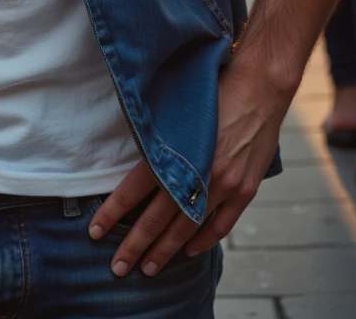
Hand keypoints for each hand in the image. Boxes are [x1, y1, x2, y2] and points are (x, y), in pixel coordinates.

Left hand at [88, 51, 289, 277]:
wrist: (260, 85)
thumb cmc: (213, 88)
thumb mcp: (176, 106)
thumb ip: (157, 136)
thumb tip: (128, 159)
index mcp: (176, 150)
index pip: (134, 189)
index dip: (113, 212)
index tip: (94, 231)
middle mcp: (199, 172)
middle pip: (158, 217)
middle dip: (134, 245)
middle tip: (117, 268)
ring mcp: (224, 184)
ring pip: (187, 228)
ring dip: (165, 251)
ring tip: (147, 269)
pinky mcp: (245, 190)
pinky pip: (221, 225)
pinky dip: (203, 240)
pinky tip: (188, 252)